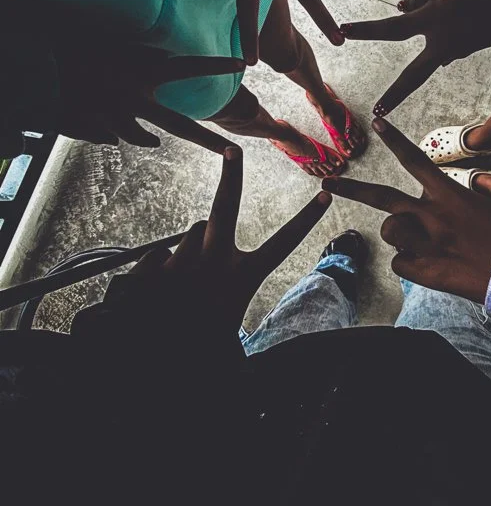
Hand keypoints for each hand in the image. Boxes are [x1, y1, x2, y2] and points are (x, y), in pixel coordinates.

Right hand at [50, 42, 244, 153]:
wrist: (41, 73)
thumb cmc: (75, 49)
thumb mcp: (111, 43)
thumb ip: (140, 55)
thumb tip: (163, 60)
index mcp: (142, 70)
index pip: (189, 67)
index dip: (216, 65)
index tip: (241, 63)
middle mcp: (136, 97)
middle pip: (180, 126)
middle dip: (207, 140)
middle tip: (231, 150)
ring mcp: (119, 117)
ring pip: (144, 137)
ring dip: (149, 138)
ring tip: (155, 141)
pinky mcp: (99, 127)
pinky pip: (116, 136)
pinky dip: (119, 134)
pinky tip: (118, 133)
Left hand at [74, 146, 332, 366]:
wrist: (151, 357)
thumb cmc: (199, 349)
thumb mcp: (231, 339)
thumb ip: (235, 314)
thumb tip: (239, 316)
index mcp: (242, 278)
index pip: (283, 244)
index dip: (306, 220)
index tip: (324, 197)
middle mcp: (214, 261)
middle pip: (225, 207)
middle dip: (231, 175)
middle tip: (232, 149)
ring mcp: (183, 260)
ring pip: (193, 233)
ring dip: (194, 247)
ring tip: (187, 280)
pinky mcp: (155, 265)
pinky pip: (162, 252)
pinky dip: (165, 264)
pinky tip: (161, 287)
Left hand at [323, 118, 490, 302]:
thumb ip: (465, 197)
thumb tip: (454, 194)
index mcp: (450, 193)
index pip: (416, 159)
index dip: (395, 140)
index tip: (379, 123)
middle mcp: (433, 214)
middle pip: (382, 197)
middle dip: (351, 189)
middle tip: (328, 183)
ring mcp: (426, 242)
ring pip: (389, 233)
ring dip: (402, 239)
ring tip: (428, 247)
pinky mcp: (424, 269)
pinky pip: (399, 264)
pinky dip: (412, 266)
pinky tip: (435, 268)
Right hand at [340, 0, 490, 115]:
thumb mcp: (486, 36)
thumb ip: (456, 44)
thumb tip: (426, 41)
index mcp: (449, 41)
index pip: (416, 75)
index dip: (396, 94)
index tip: (378, 110)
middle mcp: (437, 16)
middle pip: (392, 29)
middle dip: (364, 31)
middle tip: (342, 30)